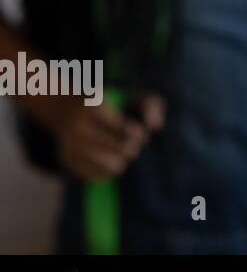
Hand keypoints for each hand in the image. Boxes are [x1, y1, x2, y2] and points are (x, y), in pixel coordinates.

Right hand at [49, 94, 164, 181]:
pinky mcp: (67, 159)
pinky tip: (110, 159)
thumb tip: (154, 127)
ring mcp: (71, 144)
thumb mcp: (132, 95)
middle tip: (133, 143)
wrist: (66, 108)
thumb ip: (151, 106)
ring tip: (122, 152)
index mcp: (94, 107)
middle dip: (132, 147)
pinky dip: (110, 171)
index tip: (139, 132)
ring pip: (112, 166)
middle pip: (121, 148)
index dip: (137, 134)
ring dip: (123, 160)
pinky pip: (98, 176)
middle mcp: (79, 126)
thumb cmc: (111, 103)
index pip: (123, 130)